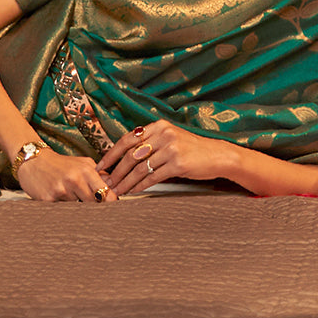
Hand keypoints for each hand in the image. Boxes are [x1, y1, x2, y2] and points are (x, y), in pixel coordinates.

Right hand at [16, 146, 117, 202]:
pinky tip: (58, 198)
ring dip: (76, 207)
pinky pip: (62, 211)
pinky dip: (62, 208)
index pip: (105, 192)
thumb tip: (115, 189)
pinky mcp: (48, 199)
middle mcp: (75, 179)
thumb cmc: (61, 164)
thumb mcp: (83, 164)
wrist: (34, 161)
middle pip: (93, 203)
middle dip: (94, 207)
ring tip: (69, 197)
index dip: (110, 202)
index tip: (113, 209)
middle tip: (93, 208)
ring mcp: (61, 190)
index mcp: (86, 170)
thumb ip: (99, 176)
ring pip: (77, 209)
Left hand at [98, 121, 231, 195]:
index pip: (128, 139)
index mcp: (159, 126)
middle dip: (116, 171)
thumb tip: (125, 157)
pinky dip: (140, 186)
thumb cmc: (191, 150)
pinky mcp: (177, 163)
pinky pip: (152, 177)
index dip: (112, 153)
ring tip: (117, 191)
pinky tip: (133, 192)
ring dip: (126, 181)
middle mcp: (164, 134)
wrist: (216, 155)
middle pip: (131, 154)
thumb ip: (151, 142)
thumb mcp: (171, 138)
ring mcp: (171, 148)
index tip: (102, 166)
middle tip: (106, 182)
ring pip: (140, 167)